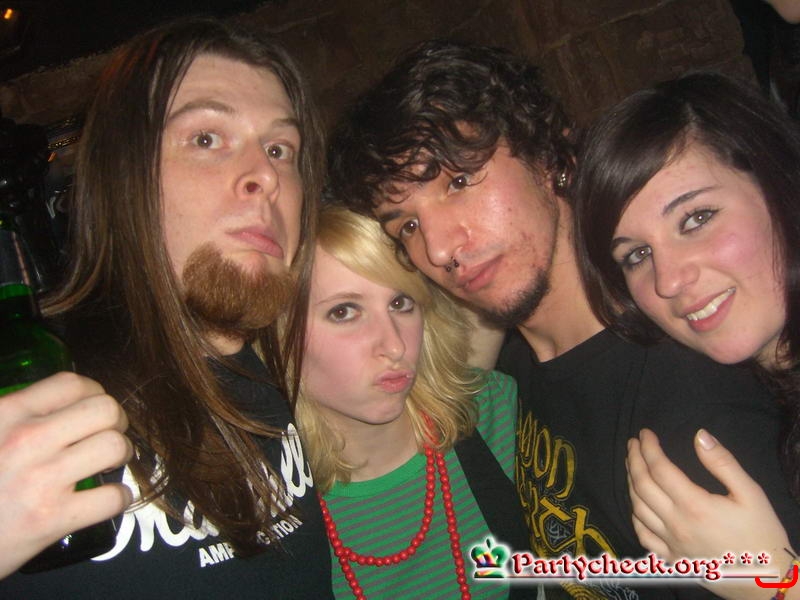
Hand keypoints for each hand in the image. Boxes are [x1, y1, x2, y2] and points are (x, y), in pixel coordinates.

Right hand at [0, 372, 132, 577]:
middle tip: (109, 435)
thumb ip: (19, 417)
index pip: (70, 383)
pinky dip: (120, 498)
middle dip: (116, 422)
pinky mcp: (51, 519)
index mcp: (7, 414)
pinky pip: (112, 497)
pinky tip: (109, 498)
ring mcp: (40, 479)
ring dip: (122, 455)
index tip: (94, 408)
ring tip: (110, 464)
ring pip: (114, 446)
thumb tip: (61, 408)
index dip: (94, 393)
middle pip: (105, 409)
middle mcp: (26, 440)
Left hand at [627, 428, 793, 599]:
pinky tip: (636, 503)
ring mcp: (670, 544)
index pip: (659, 468)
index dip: (649, 448)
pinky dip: (634, 515)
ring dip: (630, 482)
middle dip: (634, 459)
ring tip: (632, 464)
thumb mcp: (751, 494)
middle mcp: (676, 524)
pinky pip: (642, 535)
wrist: (766, 581)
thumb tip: (700, 435)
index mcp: (694, 506)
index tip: (644, 433)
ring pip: (637, 508)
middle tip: (633, 443)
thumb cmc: (761, 534)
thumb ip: (723, 463)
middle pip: (642, 485)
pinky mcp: (670, 560)